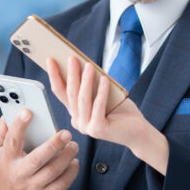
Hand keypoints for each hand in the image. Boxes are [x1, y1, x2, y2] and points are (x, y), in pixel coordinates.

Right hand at [0, 110, 79, 189]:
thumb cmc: (7, 167)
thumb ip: (1, 134)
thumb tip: (6, 118)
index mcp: (8, 159)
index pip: (12, 141)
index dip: (19, 126)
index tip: (28, 112)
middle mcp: (20, 173)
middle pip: (37, 159)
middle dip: (54, 145)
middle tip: (66, 133)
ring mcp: (33, 186)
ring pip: (53, 172)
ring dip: (67, 157)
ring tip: (73, 146)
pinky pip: (62, 184)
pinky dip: (71, 172)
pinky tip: (74, 162)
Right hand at [46, 57, 168, 173]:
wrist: (138, 131)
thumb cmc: (121, 111)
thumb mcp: (103, 94)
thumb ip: (92, 86)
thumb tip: (83, 65)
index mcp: (76, 113)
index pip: (61, 93)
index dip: (54, 76)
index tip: (51, 60)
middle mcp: (78, 122)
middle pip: (71, 94)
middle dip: (71, 74)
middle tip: (71, 58)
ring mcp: (86, 127)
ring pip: (83, 99)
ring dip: (86, 80)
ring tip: (89, 65)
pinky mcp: (97, 129)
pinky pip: (97, 106)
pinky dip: (101, 91)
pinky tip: (104, 79)